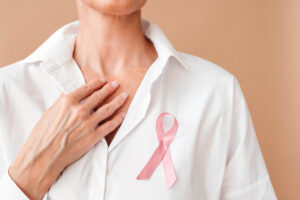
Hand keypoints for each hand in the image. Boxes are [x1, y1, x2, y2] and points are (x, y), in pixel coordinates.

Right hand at [8, 78, 127, 199]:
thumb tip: (68, 97)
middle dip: (109, 89)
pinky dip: (118, 119)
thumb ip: (61, 104)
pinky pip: (110, 125)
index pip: (86, 89)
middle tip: (116, 84)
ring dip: (118, 101)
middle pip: (99, 96)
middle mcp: (80, 110)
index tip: (103, 81)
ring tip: (124, 96)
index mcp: (67, 102)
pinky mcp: (93, 136)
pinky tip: (123, 114)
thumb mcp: (49, 113)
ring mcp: (88, 123)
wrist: (44, 156)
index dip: (96, 83)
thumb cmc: (43, 136)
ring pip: (108, 109)